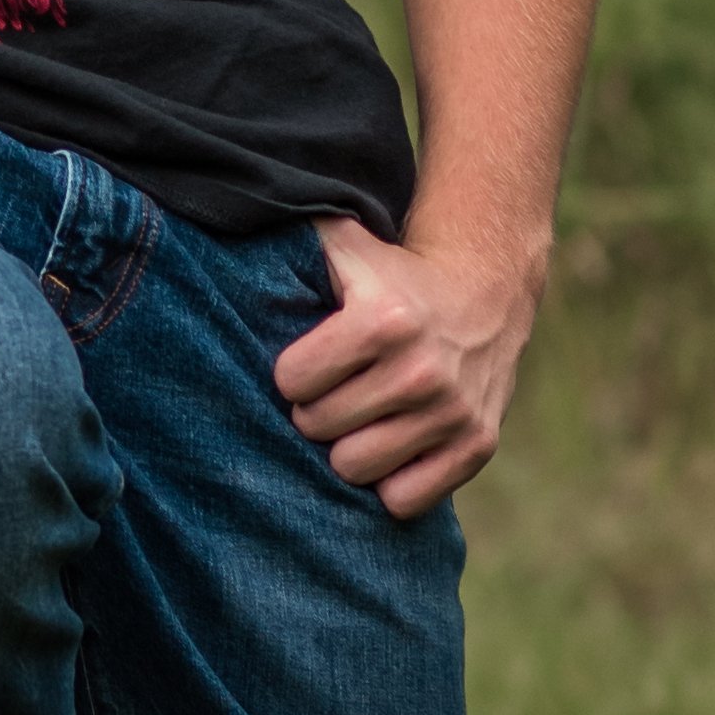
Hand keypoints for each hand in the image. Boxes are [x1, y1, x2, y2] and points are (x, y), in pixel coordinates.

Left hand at [272, 217, 539, 519]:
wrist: (485, 293)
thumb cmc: (395, 275)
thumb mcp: (348, 247)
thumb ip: (293, 239)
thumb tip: (229, 214)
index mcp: (381, 320)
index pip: (293, 381)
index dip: (293, 374)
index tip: (306, 364)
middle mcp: (420, 370)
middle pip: (319, 429)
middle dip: (316, 412)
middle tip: (332, 392)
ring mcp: (451, 413)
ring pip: (356, 468)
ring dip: (348, 449)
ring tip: (358, 420)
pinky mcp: (476, 447)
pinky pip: (404, 500)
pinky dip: (392, 482)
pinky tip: (393, 447)